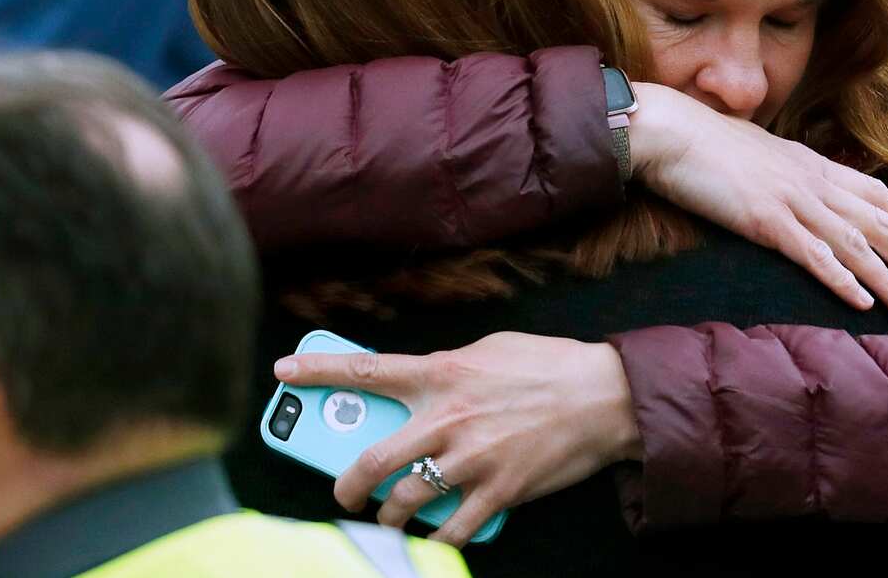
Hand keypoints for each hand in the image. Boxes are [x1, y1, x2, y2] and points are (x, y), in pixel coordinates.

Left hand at [273, 332, 639, 546]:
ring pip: (404, 503)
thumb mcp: (491, 349)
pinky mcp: (497, 492)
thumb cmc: (550, 365)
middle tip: (342, 493)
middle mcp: (448, 418)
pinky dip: (438, 538)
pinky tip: (436, 535)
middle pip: (371, 462)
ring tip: (390, 518)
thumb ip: (449, 367)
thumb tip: (421, 385)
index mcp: (443, 373)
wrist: (604, 397)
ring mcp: (470, 460)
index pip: (367, 370)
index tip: (283, 373)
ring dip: (389, 518)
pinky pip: (451, 530)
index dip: (319, 371)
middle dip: (344, 486)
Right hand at [628, 83, 887, 317]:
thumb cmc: (700, 142)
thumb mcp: (752, 152)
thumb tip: (784, 183)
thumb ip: (778, 169)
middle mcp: (810, 179)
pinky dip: (844, 280)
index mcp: (809, 162)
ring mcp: (791, 198)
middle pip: (878, 223)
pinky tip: (863, 303)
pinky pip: (815, 255)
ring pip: (856, 243)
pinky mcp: (766, 219)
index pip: (874, 193)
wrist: (668, 130)